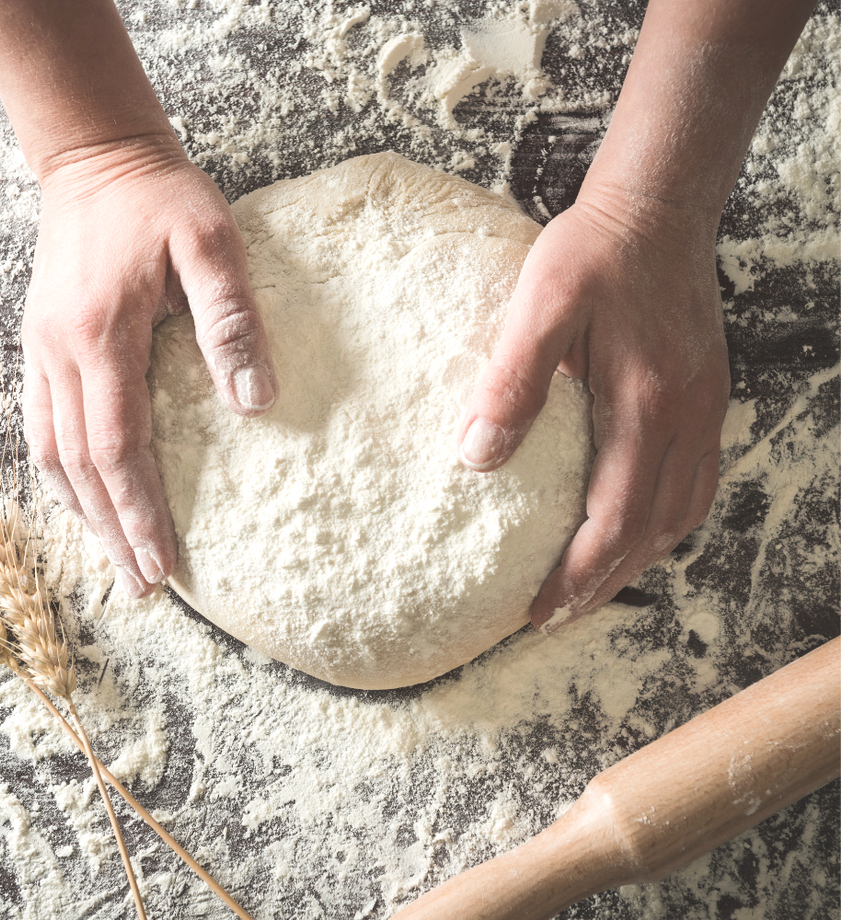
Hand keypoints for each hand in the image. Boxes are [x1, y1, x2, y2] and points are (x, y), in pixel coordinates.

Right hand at [22, 136, 276, 597]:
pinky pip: (42, 424)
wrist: (98, 159)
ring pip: (52, 452)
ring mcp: (43, 349)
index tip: (162, 563)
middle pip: (79, 466)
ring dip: (84, 512)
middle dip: (113, 531)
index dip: (138, 511)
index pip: (116, 446)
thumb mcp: (213, 244)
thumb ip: (231, 322)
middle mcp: (60, 352)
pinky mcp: (42, 343)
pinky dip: (64, 474)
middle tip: (143, 588)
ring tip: (115, 559)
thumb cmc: (163, 200)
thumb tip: (254, 403)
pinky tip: (86, 498)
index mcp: (102, 335)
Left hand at [457, 185, 729, 628]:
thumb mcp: (541, 304)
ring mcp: (702, 408)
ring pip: (681, 513)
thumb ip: (513, 384)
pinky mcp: (703, 395)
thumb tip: (477, 459)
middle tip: (558, 615)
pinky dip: (664, 519)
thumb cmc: (594, 251)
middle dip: (604, 583)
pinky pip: (695, 480)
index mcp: (643, 405)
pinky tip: (637, 524)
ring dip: (638, 558)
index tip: (536, 613)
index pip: (612, 522)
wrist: (657, 206)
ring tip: (594, 585)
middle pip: (652, 532)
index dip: (576, 577)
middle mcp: (685, 418)